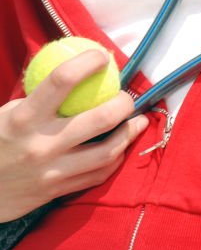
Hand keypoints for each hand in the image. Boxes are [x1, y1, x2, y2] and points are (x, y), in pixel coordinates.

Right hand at [0, 47, 148, 221]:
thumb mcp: (7, 113)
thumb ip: (38, 97)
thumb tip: (75, 72)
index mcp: (24, 117)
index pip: (61, 81)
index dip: (87, 63)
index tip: (103, 57)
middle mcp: (41, 144)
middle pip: (99, 119)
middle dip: (123, 104)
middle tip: (129, 96)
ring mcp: (52, 171)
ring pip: (106, 152)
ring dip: (128, 134)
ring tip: (138, 121)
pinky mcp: (56, 192)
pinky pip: (96, 176)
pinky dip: (113, 160)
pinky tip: (119, 148)